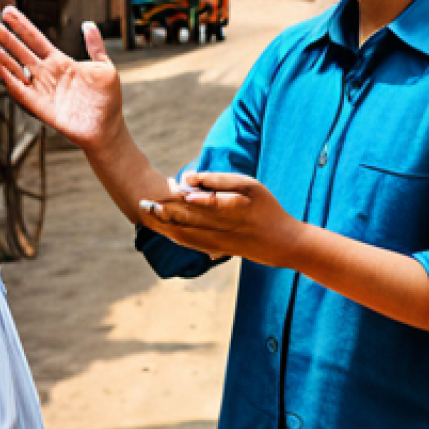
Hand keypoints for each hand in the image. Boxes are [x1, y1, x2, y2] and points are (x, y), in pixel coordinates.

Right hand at [0, 7, 122, 150]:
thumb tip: (88, 24)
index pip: (36, 39)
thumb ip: (95, 45)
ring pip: (15, 69)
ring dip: (1, 57)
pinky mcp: (38, 105)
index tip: (9, 12)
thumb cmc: (107, 100)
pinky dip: (7, 77)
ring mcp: (41, 89)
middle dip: (7, 38)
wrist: (106, 127)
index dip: (22, 25)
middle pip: (21, 51)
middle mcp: (47, 74)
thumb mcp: (104, 67)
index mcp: (61, 62)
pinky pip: (19, 89)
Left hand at [141, 172, 298, 267]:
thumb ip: (219, 180)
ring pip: (182, 235)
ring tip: (148, 213)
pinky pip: (190, 243)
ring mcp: (215, 244)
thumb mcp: (250, 186)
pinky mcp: (216, 251)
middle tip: (143, 202)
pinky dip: (175, 234)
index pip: (190, 203)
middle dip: (161, 212)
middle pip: (181, 221)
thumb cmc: (267, 209)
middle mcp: (217, 231)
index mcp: (224, 211)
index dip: (173, 196)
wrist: (284, 244)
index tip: (161, 187)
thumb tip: (189, 177)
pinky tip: (166, 228)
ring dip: (163, 225)